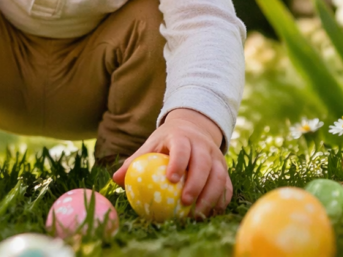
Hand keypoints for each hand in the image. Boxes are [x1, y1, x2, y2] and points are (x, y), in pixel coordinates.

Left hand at [112, 108, 231, 218]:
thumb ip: (135, 161)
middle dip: (196, 183)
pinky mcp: (224, 168)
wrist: (192, 129)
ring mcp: (216, 156)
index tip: (171, 179)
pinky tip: (211, 213)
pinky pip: (226, 185)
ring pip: (219, 175)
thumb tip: (116, 179)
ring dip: (210, 196)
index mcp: (182, 137)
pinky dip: (221, 200)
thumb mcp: (150, 145)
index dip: (178, 162)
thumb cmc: (166, 142)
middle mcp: (202, 145)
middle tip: (185, 203)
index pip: (182, 147)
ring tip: (197, 214)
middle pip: (204, 163)